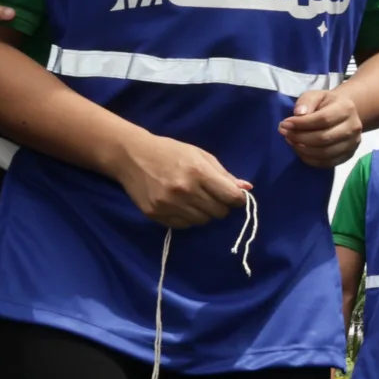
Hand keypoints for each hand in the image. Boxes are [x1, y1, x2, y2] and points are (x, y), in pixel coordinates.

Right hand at [111, 133, 248, 228]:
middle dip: (221, 206)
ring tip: (195, 199)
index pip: (231, 197)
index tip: (234, 197)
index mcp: (198, 172)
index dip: (237, 199)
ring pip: (203, 221)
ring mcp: (168, 205)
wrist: (131, 155)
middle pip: (219, 212)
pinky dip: (187, 218)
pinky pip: (184, 225)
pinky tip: (181, 205)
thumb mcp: (200, 155)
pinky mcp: (155, 214)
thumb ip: (224, 174)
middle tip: (212, 197)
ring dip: (204, 213)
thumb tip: (246, 189)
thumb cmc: (170, 152)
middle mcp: (184, 191)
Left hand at [280, 87, 364, 167]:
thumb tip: (299, 114)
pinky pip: (327, 163)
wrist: (344, 113)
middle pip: (324, 138)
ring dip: (303, 149)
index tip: (284, 124)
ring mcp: (353, 143)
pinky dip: (311, 159)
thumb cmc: (326, 104)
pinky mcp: (349, 155)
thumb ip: (306, 101)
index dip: (302, 124)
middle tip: (285, 134)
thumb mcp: (316, 95)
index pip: (323, 119)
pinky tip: (300, 151)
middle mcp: (353, 127)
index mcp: (346, 109)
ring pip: (325, 153)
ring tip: (291, 141)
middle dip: (300, 138)